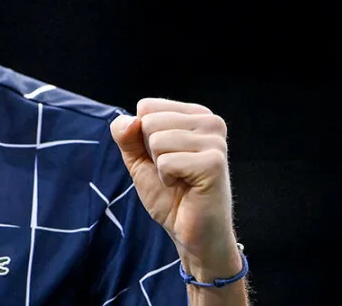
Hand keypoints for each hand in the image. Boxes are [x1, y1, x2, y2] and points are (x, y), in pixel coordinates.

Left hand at [110, 98, 237, 272]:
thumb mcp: (139, 160)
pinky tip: (186, 187)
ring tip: (180, 179)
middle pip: (149, 122)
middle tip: (173, 172)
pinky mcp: (214, 162)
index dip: (143, 138)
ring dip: (160, 168)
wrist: (192, 234)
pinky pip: (166, 161)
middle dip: (151, 153)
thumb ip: (127, 135)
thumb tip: (129, 120)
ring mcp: (215, 141)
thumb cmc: (170, 195)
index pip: (146, 107)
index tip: (164, 158)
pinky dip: (167, 179)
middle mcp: (210, 121)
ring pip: (157, 141)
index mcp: (195, 114)